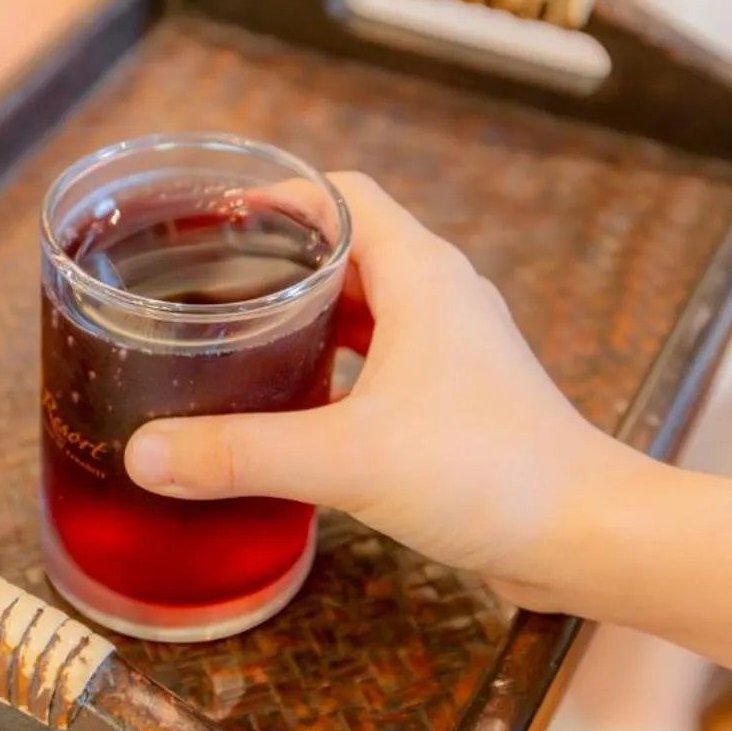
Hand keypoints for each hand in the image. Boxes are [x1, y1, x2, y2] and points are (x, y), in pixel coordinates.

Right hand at [123, 174, 659, 608]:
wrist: (585, 536)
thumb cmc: (493, 476)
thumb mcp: (347, 459)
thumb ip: (241, 454)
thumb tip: (147, 454)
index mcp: (422, 276)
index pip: (341, 194)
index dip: (276, 194)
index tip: (212, 215)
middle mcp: (441, 299)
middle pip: (346, 248)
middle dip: (275, 260)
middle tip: (202, 281)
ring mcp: (454, 350)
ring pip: (366, 308)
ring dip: (306, 316)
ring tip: (235, 338)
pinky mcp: (459, 400)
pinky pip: (383, 361)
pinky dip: (336, 368)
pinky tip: (293, 405)